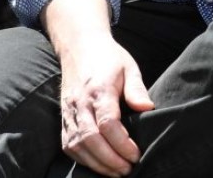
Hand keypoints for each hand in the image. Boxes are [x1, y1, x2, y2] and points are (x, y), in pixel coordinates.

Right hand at [57, 35, 153, 176]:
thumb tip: (148, 108)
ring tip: (116, 172)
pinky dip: (83, 159)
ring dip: (97, 164)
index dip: (122, 144)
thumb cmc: (108, 58)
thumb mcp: (129, 67)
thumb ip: (137, 89)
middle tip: (128, 170)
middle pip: (91, 140)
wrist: (79, 47)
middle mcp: (80, 103)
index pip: (108, 124)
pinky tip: (99, 164)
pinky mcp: (64, 119)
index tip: (136, 154)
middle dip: (110, 160)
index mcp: (99, 90)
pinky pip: (69, 145)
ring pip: (77, 146)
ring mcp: (69, 112)